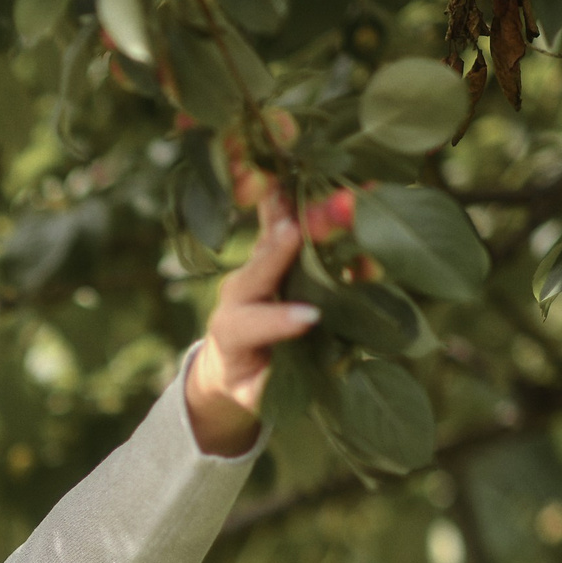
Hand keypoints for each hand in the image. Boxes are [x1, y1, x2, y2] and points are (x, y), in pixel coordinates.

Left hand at [184, 189, 320, 456]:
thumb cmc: (248, 384)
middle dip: (292, 249)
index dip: (279, 321)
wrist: (229, 362)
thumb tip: (295, 383)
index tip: (310, 317)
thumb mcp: (254, 395)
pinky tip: (305, 167)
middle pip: (264, 266)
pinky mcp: (269, 253)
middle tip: (313, 228)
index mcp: (233, 331)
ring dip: (304, 214)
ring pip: (275, 237)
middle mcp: (239, 292)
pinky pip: (279, 218)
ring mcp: (254, 269)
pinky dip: (291, 194)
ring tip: (333, 194)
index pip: (252, 325)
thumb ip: (266, 389)